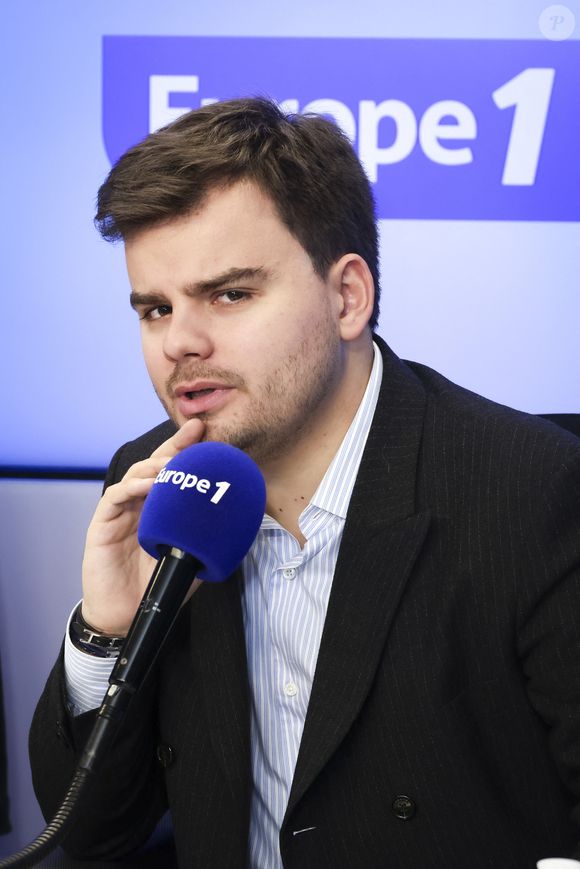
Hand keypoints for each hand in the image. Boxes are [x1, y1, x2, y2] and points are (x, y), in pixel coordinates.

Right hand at [81, 419, 204, 634]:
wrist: (128, 616)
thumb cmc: (159, 585)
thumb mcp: (193, 559)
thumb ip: (210, 539)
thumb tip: (241, 524)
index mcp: (160, 508)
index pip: (173, 472)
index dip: (186, 450)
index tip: (206, 431)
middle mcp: (140, 504)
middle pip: (154, 464)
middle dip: (175, 446)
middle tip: (195, 432)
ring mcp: (120, 512)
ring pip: (136, 475)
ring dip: (156, 465)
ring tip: (176, 463)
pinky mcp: (102, 524)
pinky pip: (116, 497)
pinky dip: (133, 487)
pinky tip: (150, 484)